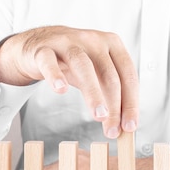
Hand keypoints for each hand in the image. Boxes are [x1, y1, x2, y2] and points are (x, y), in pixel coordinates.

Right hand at [0, 26, 138, 138]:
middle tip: (112, 129)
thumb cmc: (72, 60)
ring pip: (84, 67)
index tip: (130, 126)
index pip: (128, 74)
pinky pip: (49, 62)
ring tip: (99, 115)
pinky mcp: (44, 49)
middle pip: (109, 75)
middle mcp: (92, 40)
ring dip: (94, 94)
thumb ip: (109, 94)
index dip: (131, 102)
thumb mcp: (96, 73)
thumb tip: (121, 124)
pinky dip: (56, 76)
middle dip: (114, 106)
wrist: (37, 44)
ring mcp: (67, 42)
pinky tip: (61, 90)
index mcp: (112, 44)